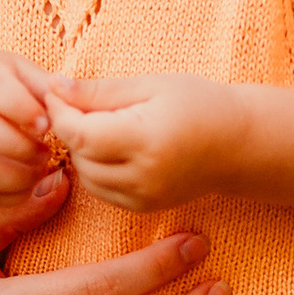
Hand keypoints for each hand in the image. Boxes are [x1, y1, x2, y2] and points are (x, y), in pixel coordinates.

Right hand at [0, 49, 65, 207]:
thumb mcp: (16, 71)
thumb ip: (42, 85)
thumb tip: (69, 101)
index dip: (22, 107)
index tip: (46, 125)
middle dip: (17, 145)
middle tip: (46, 154)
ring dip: (11, 177)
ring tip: (38, 174)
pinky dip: (2, 198)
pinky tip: (25, 190)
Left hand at [43, 71, 246, 212]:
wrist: (239, 143)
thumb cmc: (199, 104)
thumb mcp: (150, 86)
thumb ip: (99, 91)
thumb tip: (54, 86)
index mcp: (147, 141)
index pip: (80, 133)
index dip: (60, 112)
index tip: (58, 91)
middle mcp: (144, 177)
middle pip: (80, 155)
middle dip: (70, 129)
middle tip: (77, 103)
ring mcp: (144, 197)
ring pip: (86, 176)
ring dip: (81, 150)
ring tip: (98, 123)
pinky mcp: (144, 208)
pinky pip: (101, 190)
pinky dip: (95, 168)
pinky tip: (110, 146)